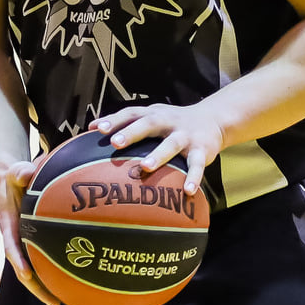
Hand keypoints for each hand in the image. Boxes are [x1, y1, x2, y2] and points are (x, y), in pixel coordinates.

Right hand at [0, 159, 58, 304]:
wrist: (11, 181)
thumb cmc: (15, 176)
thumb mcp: (15, 171)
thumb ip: (19, 171)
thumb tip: (26, 171)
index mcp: (9, 227)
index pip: (11, 249)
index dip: (19, 262)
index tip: (27, 275)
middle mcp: (17, 241)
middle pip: (26, 271)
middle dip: (39, 288)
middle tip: (56, 303)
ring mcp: (27, 245)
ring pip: (38, 271)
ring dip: (51, 288)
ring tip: (72, 304)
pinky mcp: (38, 244)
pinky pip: (49, 260)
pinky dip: (61, 272)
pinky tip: (81, 281)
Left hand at [93, 103, 222, 195]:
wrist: (214, 119)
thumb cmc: (173, 122)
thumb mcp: (152, 116)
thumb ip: (126, 121)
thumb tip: (91, 128)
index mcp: (154, 114)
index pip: (132, 113)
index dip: (115, 119)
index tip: (97, 128)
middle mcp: (169, 122)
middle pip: (149, 124)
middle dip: (132, 132)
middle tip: (115, 143)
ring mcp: (186, 136)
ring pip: (172, 144)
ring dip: (158, 154)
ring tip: (145, 167)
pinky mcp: (202, 150)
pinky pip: (197, 165)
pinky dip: (193, 178)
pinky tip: (187, 191)